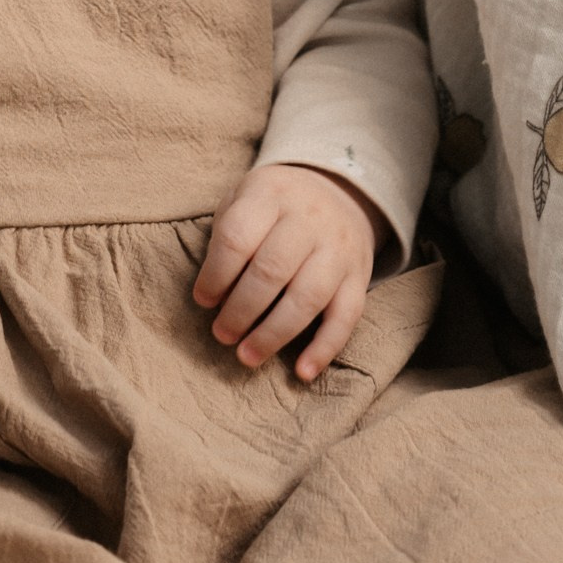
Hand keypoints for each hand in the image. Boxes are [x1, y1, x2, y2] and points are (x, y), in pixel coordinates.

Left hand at [192, 164, 383, 381]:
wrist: (339, 190)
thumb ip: (227, 239)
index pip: (238, 237)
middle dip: (241, 310)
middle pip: (272, 271)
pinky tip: (302, 372)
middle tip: (222, 334)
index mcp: (270, 195)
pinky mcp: (360, 276)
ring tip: (247, 356)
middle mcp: (309, 219)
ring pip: (308, 297)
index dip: (215, 275)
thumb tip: (216, 298)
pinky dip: (324, 348)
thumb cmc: (275, 205)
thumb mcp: (243, 198)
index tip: (202, 300)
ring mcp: (339, 248)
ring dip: (273, 334)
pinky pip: (347, 317)